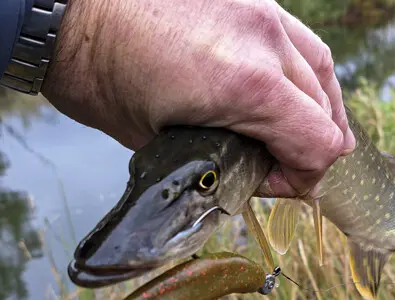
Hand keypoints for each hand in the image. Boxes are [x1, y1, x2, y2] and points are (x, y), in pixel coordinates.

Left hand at [42, 0, 355, 196]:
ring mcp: (263, 12)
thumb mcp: (162, 142)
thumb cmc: (100, 76)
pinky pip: (297, 40)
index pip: (317, 143)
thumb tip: (258, 171)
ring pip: (320, 69)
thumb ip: (225, 159)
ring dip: (314, 107)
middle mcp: (267, 43)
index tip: (274, 186)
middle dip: (306, 147)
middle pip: (324, 110)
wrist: (70, 10)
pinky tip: (285, 87)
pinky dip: (299, 71)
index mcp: (247, 86)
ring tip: (295, 129)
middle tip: (274, 165)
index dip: (303, 178)